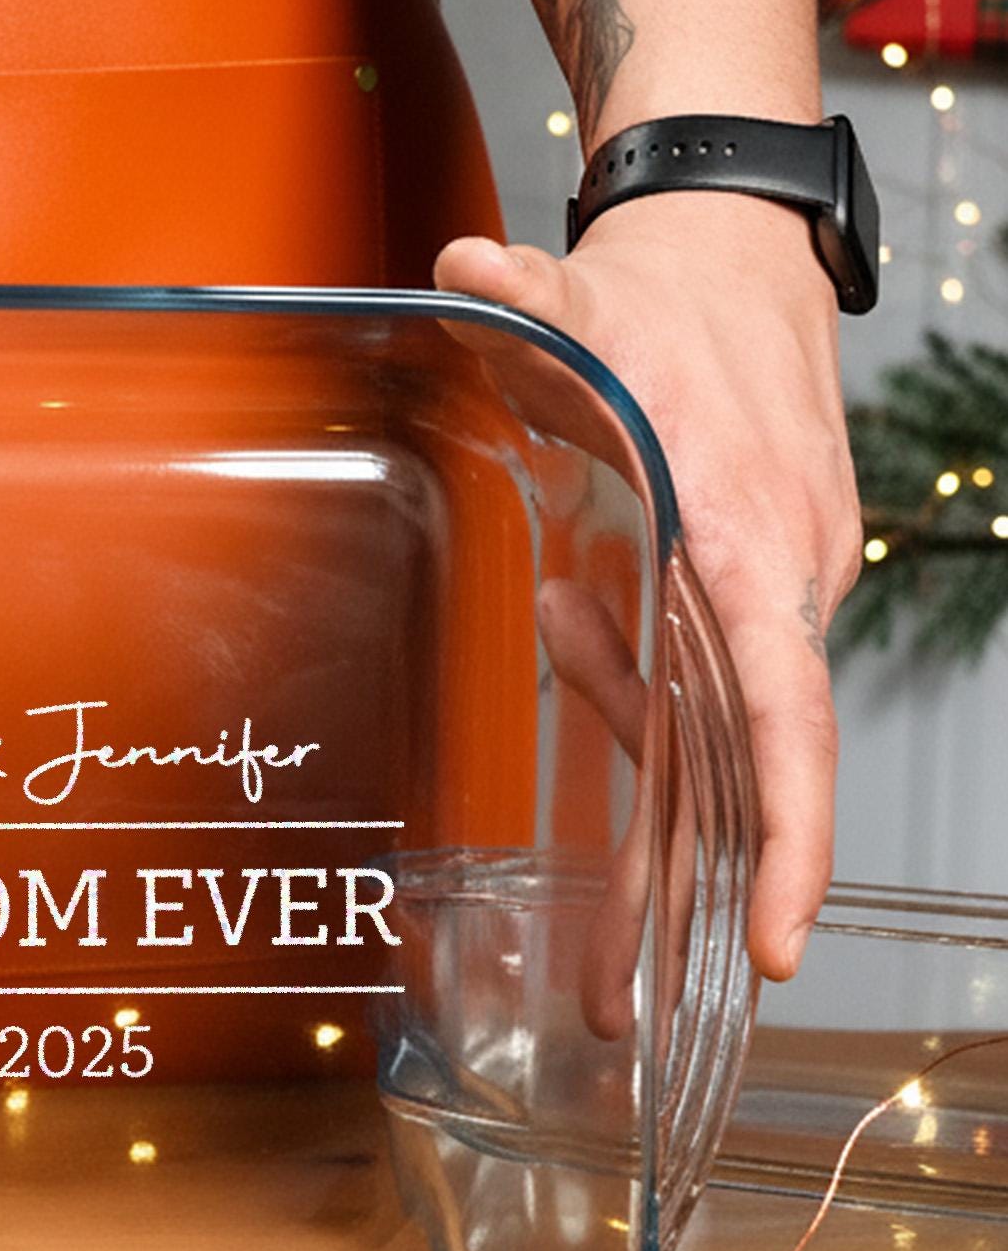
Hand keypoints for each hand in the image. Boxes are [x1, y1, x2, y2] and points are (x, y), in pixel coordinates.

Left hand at [436, 190, 858, 980]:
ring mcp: (768, 589)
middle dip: (687, 891)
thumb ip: (523, 301)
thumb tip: (462, 269)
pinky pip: (709, 692)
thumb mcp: (586, 300)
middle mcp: (777, 580)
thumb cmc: (670, 292)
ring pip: (715, 736)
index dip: (788, 832)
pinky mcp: (743, 586)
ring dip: (660, 835)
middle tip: (612, 1001)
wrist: (735, 249)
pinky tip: (599, 765)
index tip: (775, 940)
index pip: (786, 713)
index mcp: (750, 538)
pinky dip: (652, 738)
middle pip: (734, 757)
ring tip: (598, 949)